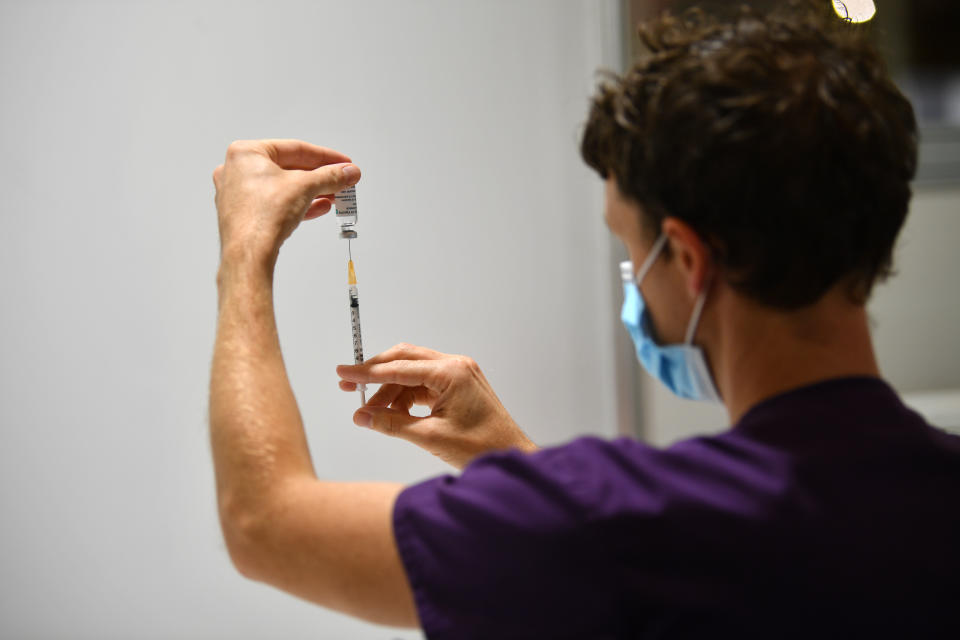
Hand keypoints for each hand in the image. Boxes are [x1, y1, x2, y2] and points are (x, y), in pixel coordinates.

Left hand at [212, 139, 360, 265]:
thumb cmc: (261, 216)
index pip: (294, 148)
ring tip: (333, 195)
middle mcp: (237, 170)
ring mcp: (239, 193)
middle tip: (341, 179)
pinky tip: (318, 207)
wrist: (248, 253)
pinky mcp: (245, 214)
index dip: (325, 156)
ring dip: (312, 191)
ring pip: (283, 187)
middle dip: (319, 176)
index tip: (342, 163)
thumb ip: (330, 177)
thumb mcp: (305, 187)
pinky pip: (276, 202)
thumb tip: (347, 172)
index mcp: (245, 153)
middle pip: (289, 168)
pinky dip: (298, 203)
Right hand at [336, 343, 538, 469]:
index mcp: (451, 373)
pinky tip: (391, 413)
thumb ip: (392, 423)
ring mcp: (458, 375)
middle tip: (349, 386)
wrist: (512, 457)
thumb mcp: (430, 437)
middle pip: (404, 359)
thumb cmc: (482, 447)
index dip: (367, 373)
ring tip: (370, 413)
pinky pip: (424, 384)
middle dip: (375, 374)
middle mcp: (455, 366)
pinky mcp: (459, 386)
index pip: (399, 367)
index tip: (343, 374)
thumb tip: (362, 416)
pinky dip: (405, 397)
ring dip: (389, 390)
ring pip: (412, 373)